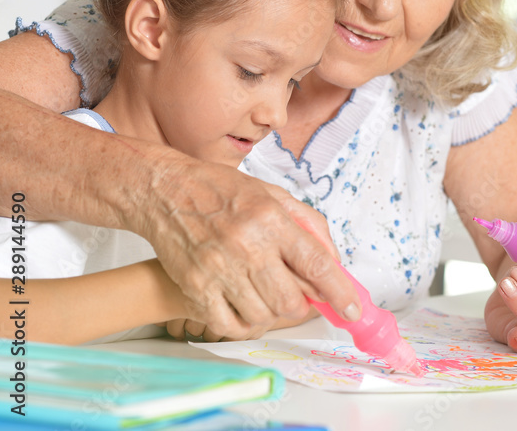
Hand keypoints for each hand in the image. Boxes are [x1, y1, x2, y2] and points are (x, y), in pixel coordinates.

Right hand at [138, 150, 359, 338]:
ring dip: (271, 312)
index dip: (339, 292)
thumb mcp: (273, 195)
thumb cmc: (221, 190)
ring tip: (262, 290)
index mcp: (271, 220)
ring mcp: (219, 270)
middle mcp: (247, 246)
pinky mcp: (195, 288)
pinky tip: (243, 303)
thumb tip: (335, 260)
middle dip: (301, 304)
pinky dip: (244, 323)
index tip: (351, 310)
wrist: (165, 190)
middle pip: (291, 301)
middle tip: (294, 291)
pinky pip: (231, 325)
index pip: (316, 264)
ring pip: (263, 317)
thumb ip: (310, 225)